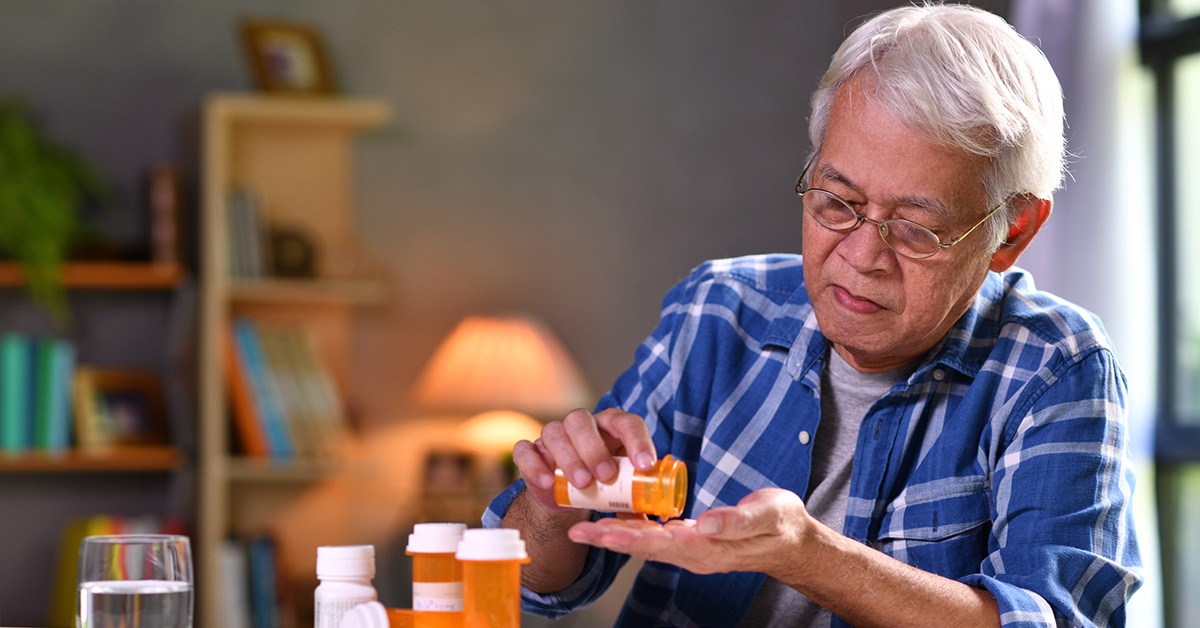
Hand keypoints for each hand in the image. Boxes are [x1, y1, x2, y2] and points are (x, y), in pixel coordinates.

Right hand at [512, 408, 657, 510]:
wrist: (568, 495)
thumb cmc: (603, 484)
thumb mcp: (622, 490)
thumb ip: (635, 501)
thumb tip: (650, 515)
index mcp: (610, 427)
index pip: (625, 422)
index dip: (637, 440)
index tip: (645, 465)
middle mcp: (581, 425)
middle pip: (582, 420)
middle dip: (594, 448)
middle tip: (606, 476)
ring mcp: (553, 436)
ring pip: (554, 431)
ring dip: (569, 457)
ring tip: (583, 484)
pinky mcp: (532, 452)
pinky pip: (526, 450)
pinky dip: (535, 464)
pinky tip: (549, 482)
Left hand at [566, 488, 813, 576]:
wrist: (792, 541)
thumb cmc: (782, 524)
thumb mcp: (768, 515)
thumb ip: (737, 520)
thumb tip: (704, 523)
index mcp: (708, 548)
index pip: (660, 544)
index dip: (627, 538)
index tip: (600, 532)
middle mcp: (694, 554)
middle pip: (643, 547)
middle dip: (609, 540)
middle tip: (576, 533)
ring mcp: (692, 550)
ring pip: (646, 544)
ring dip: (615, 537)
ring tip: (584, 530)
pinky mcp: (693, 541)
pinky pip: (657, 538)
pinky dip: (633, 530)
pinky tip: (615, 520)